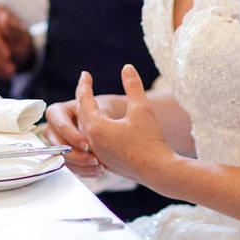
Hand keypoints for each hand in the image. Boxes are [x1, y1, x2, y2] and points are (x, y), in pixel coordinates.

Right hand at [42, 93, 125, 177]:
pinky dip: (85, 170)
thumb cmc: (101, 110)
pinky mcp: (64, 156)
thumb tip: (91, 128)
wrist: (107, 120)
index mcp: (56, 112)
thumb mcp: (97, 109)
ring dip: (82, 165)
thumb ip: (92, 118)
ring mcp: (57, 144)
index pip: (60, 125)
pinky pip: (71, 167)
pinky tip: (97, 169)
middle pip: (59, 146)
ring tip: (99, 166)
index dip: (73, 137)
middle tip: (94, 159)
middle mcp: (53, 129)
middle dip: (77, 155)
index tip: (87, 145)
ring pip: (64, 159)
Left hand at [74, 65, 174, 184]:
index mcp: (97, 127)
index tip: (85, 74)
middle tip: (85, 85)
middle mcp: (92, 141)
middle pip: (81, 115)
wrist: (159, 171)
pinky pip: (90, 143)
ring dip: (84, 116)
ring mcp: (97, 154)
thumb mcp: (142, 108)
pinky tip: (97, 128)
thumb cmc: (151, 140)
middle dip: (83, 98)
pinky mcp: (105, 162)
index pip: (84, 100)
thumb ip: (133, 86)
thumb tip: (127, 68)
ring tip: (88, 104)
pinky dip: (90, 132)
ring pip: (84, 130)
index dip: (85, 85)